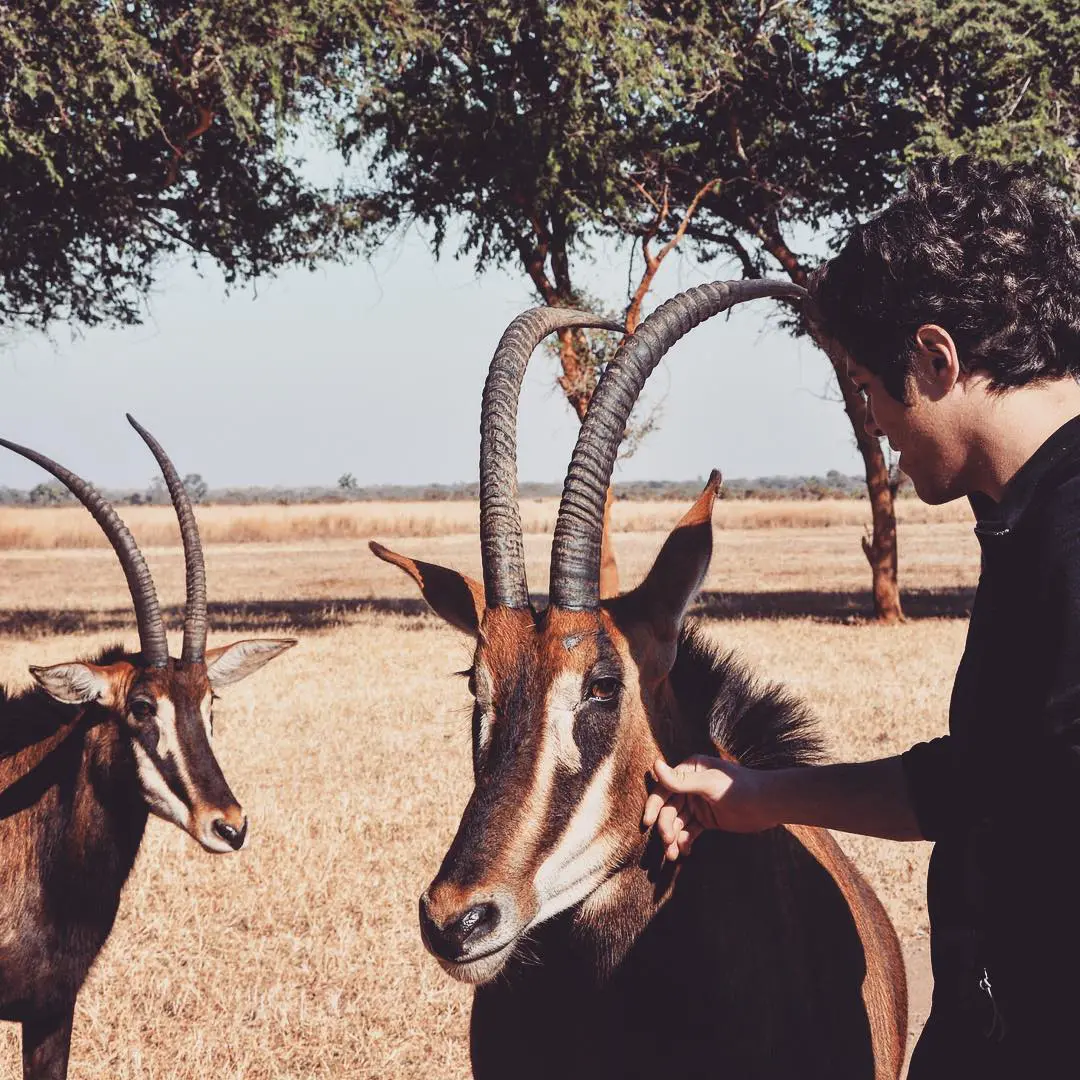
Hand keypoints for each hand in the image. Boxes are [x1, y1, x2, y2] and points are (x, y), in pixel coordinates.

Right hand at [642, 754, 775, 861]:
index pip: (664, 788)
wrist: (768, 805)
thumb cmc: (739, 788)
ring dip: (673, 838)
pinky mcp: (706, 820)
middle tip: (668, 842)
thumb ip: (681, 781)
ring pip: (678, 823)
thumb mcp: (709, 784)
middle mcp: (690, 786)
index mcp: (689, 770)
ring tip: (673, 855)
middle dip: (666, 826)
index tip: (647, 823)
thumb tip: (654, 765)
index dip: (654, 805)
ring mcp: (698, 804)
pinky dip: (684, 842)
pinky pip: (689, 832)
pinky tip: (684, 852)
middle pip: (669, 808)